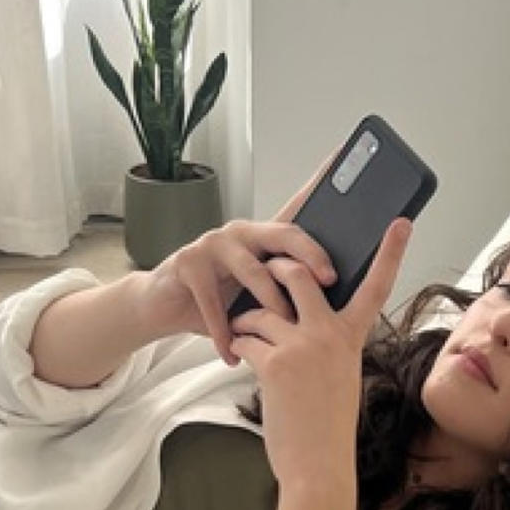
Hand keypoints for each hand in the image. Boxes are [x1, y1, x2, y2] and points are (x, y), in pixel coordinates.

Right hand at [137, 163, 337, 363]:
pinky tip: (232, 352)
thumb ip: (286, 289)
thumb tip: (334, 301)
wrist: (164, 307)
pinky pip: (214, 302)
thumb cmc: (220, 301)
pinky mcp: (188, 264)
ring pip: (253, 271)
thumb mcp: (258, 295)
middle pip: (284, 234)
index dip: (320, 180)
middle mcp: (242, 232)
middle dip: (310, 255)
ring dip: (271, 303)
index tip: (345, 156)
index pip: (298, 208)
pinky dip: (224, 332)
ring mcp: (213, 244)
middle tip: (329, 279)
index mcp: (265, 236)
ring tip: (283, 328)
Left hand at [227, 218, 412, 488]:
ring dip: (246, 322)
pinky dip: (238, 346)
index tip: (401, 222)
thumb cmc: (327, 426)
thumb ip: (328, 344)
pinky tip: (241, 359)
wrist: (319, 466)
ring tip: (246, 341)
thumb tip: (298, 318)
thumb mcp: (340, 376)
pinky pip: (246, 338)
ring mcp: (303, 346)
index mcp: (352, 338)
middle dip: (277, 269)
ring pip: (261, 310)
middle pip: (299, 275)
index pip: (376, 287)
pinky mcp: (275, 363)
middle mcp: (330, 335)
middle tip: (268, 275)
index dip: (391, 252)